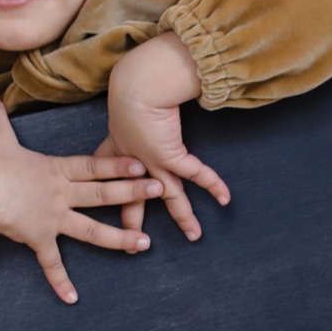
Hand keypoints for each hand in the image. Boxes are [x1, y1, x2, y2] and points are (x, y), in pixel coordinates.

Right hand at [0, 95, 162, 303]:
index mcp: (57, 171)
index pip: (94, 166)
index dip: (118, 164)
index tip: (142, 163)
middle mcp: (61, 195)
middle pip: (103, 194)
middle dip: (133, 192)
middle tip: (162, 191)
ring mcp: (53, 219)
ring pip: (92, 230)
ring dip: (119, 238)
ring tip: (145, 244)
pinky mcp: (39, 239)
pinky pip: (51, 264)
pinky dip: (60, 281)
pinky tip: (73, 298)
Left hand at [106, 34, 230, 240]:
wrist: (137, 84)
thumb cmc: (132, 85)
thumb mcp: (123, 102)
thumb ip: (130, 109)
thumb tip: (137, 104)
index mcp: (116, 150)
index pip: (108, 180)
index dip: (109, 196)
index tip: (106, 211)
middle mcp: (132, 163)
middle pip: (133, 199)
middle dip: (134, 223)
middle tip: (134, 245)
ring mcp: (152, 163)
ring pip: (170, 196)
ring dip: (184, 216)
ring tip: (195, 236)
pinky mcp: (171, 155)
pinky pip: (194, 174)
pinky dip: (211, 184)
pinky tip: (225, 198)